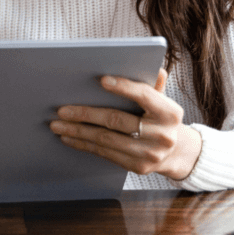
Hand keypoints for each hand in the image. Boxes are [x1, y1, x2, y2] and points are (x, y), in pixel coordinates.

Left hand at [48, 69, 202, 180]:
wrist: (175, 153)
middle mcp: (162, 135)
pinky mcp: (137, 167)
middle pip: (117, 120)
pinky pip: (105, 153)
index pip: (144, 96)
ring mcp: (150, 154)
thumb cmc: (161, 119)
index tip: (101, 80)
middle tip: (62, 110)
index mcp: (170, 113)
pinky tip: (69, 137)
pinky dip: (84, 144)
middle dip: (86, 114)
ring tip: (58, 124)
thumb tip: (155, 67)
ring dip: (78, 131)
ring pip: (106, 139)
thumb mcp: (163, 101)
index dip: (123, 87)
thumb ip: (154, 85)